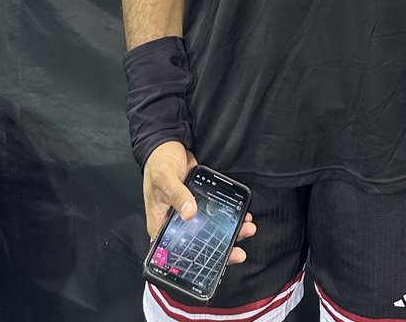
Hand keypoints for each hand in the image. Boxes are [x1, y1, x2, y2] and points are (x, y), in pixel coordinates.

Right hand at [143, 143, 255, 261]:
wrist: (167, 143)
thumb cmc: (158, 163)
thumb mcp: (164, 179)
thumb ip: (177, 195)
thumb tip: (189, 213)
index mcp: (161, 224)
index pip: (177, 250)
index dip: (195, 260)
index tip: (216, 263)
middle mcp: (176, 222)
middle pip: (198, 242)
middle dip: (220, 248)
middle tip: (239, 250)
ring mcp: (189, 210)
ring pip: (210, 227)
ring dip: (229, 230)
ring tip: (247, 229)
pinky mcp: (200, 199)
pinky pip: (216, 210)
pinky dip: (228, 214)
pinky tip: (241, 214)